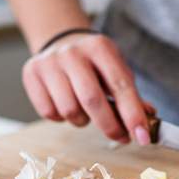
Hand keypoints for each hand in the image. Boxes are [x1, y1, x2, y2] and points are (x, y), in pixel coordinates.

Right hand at [22, 33, 151, 143]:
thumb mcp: (116, 69)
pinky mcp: (31, 74)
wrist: (59, 40)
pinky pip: (49, 112)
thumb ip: (131, 95)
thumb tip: (148, 119)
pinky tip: (67, 105)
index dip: (133, 114)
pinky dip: (61, 118)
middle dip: (109, 126)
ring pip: (69, 110)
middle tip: (120, 137)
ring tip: (86, 111)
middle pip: (92, 100)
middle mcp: (72, 52)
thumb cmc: (94, 62)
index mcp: (100, 47)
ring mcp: (49, 63)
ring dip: (83, 121)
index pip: (120, 85)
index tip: (143, 137)